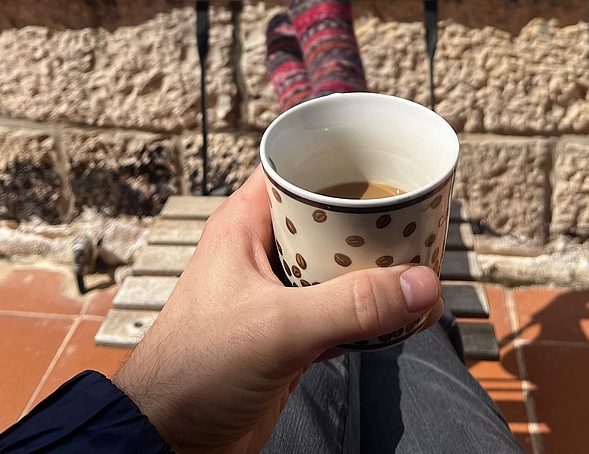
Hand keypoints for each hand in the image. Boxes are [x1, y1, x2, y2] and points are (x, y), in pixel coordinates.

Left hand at [115, 166, 442, 453]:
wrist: (170, 440)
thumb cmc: (189, 371)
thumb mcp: (278, 326)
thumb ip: (351, 305)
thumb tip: (416, 284)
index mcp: (245, 224)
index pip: (296, 170)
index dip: (337, 162)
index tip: (382, 161)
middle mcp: (261, 250)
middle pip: (327, 219)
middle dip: (370, 222)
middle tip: (414, 217)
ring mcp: (276, 293)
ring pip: (338, 267)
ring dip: (375, 272)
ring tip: (418, 267)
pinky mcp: (289, 334)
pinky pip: (339, 311)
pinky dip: (368, 314)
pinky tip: (396, 318)